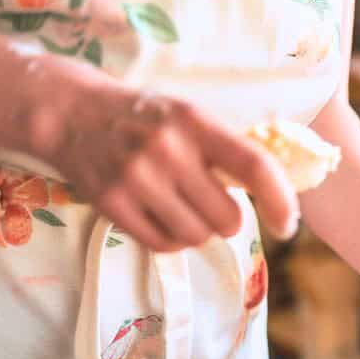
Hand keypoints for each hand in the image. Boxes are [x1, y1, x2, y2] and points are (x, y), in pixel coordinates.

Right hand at [24, 59, 298, 250]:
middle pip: (228, 218)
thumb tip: (275, 192)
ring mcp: (137, 179)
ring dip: (198, 230)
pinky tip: (161, 216)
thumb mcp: (188, 116)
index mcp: (196, 122)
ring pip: (197, 237)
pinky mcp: (113, 205)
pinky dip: (171, 239)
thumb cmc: (144, 118)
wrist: (71, 113)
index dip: (280, 201)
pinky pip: (164, 245)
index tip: (288, 225)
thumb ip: (225, 149)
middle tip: (209, 203)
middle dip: (226, 218)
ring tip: (181, 207)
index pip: (255, 166)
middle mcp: (168, 150)